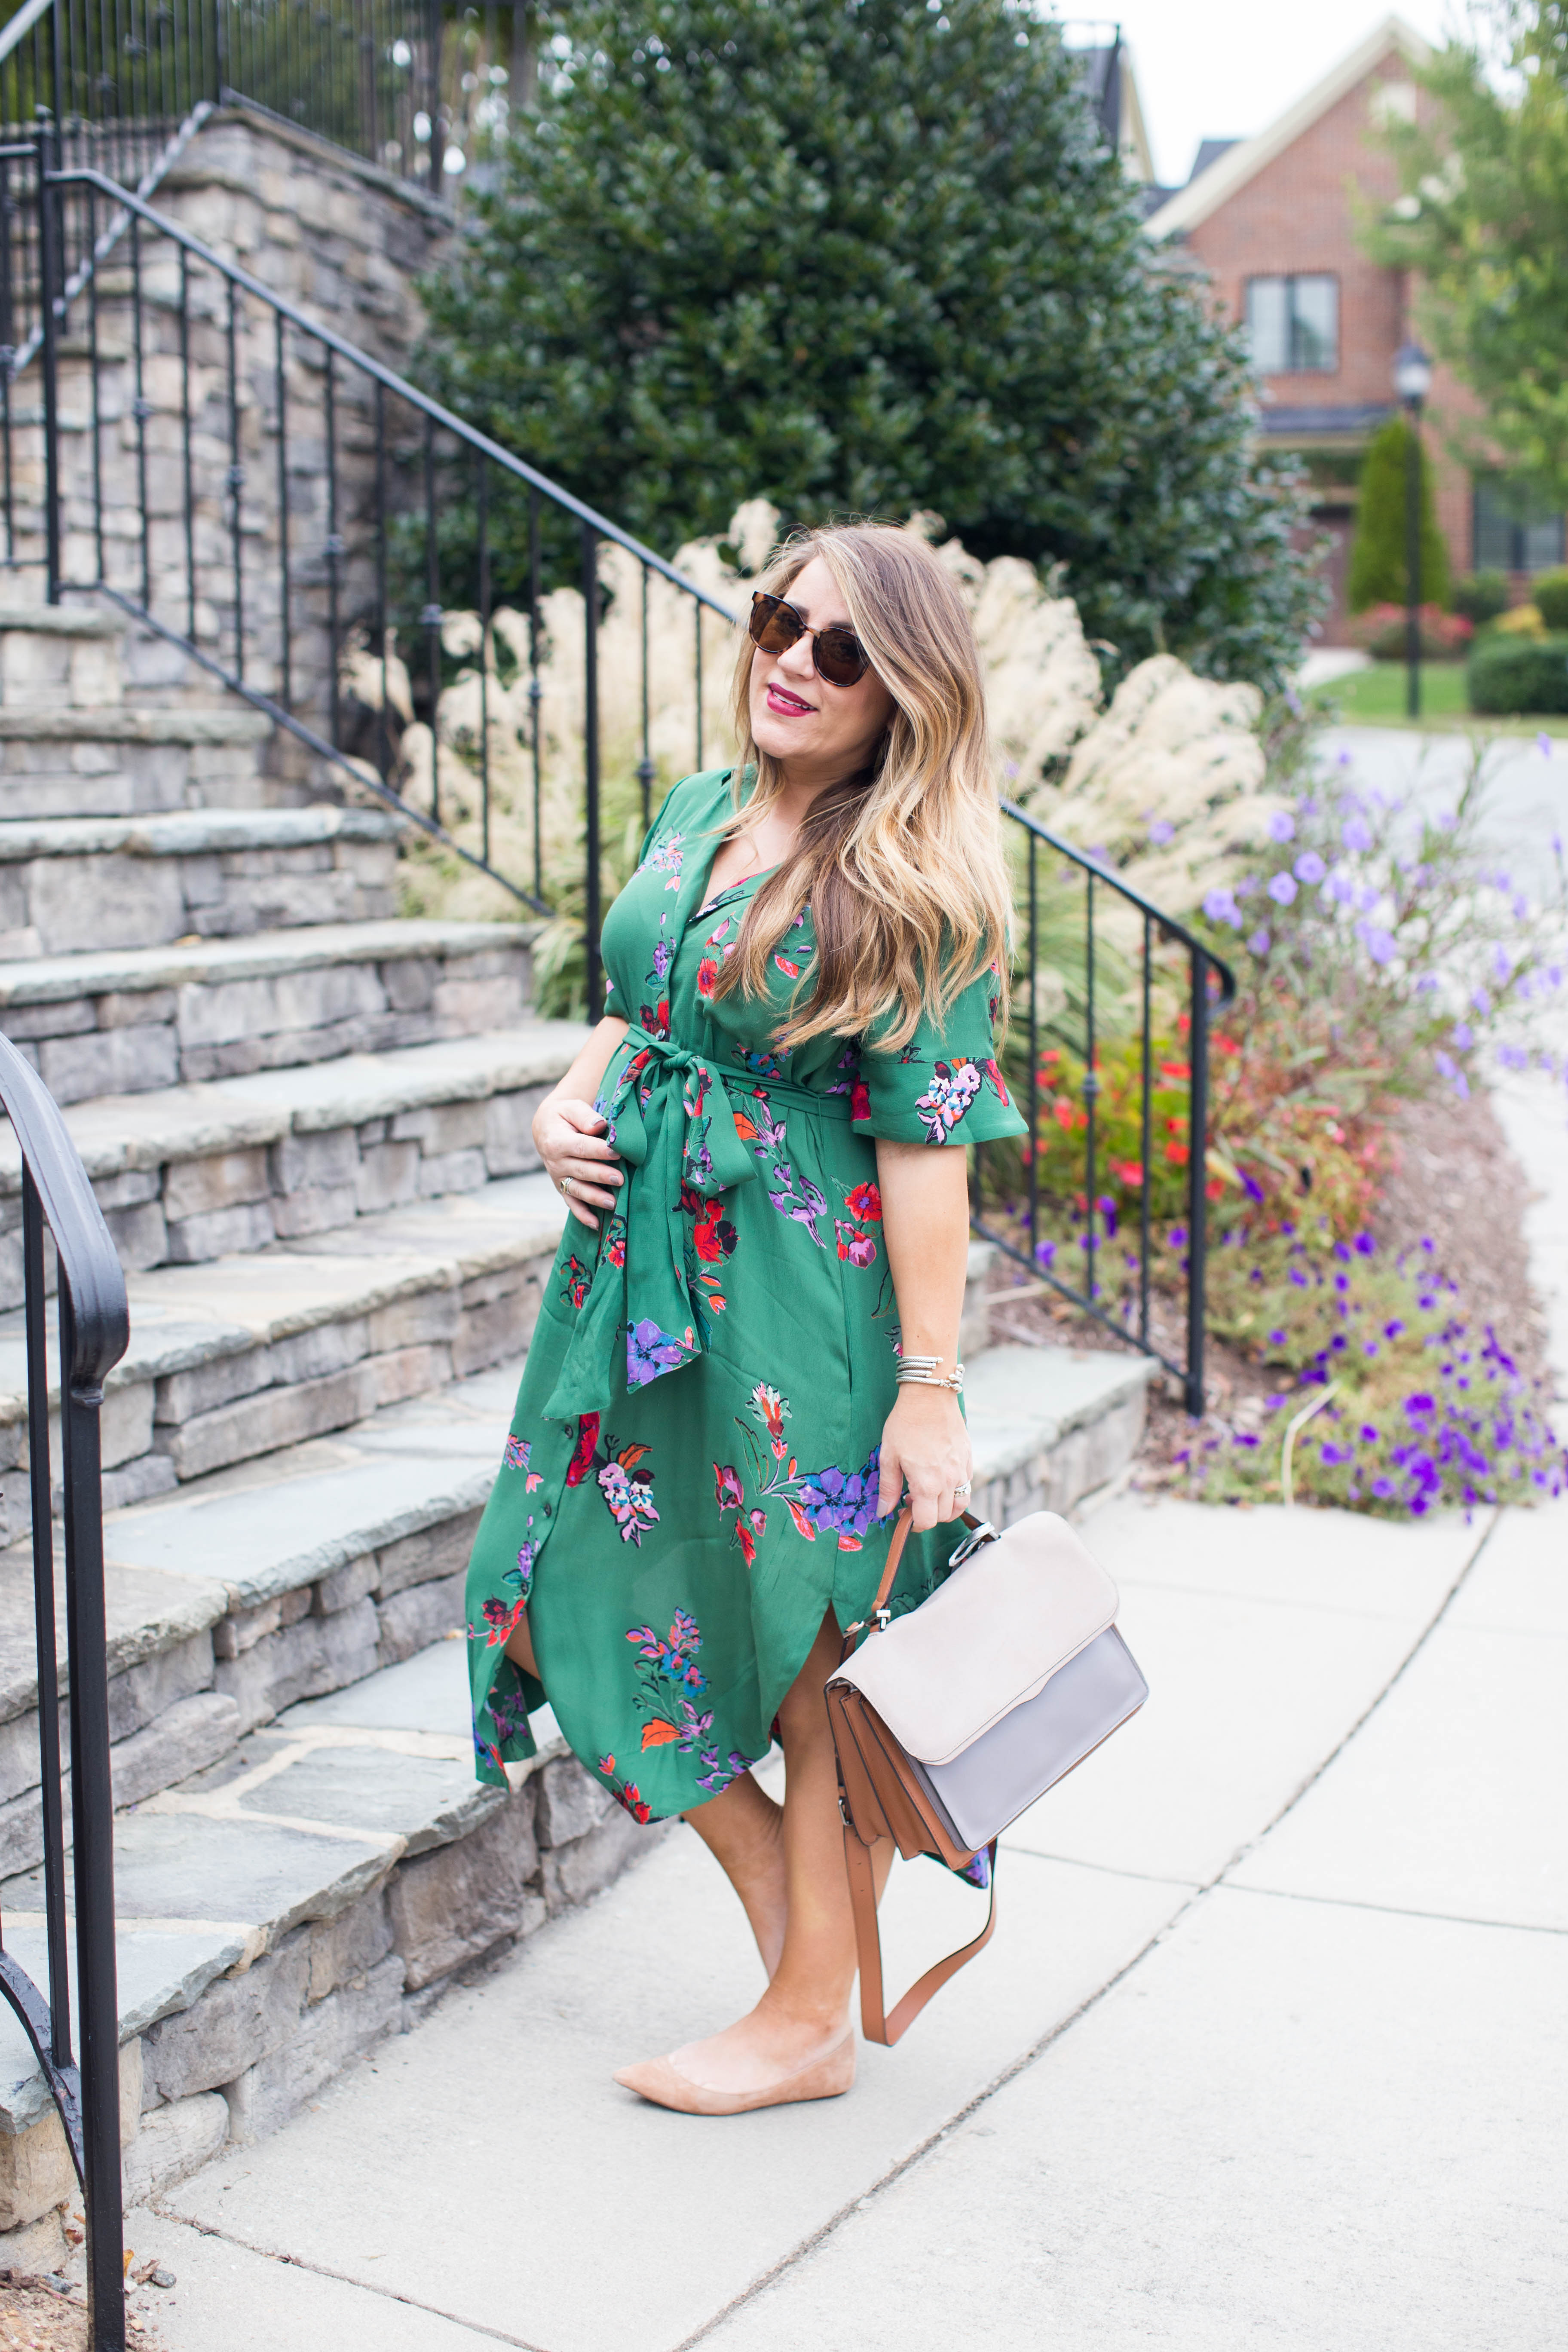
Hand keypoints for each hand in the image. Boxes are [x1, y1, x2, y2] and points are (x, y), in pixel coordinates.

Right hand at [534, 1095, 622, 1228]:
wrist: (545, 1128)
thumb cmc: (564, 1116)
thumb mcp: (571, 1108)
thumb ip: (585, 1116)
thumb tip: (599, 1125)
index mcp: (556, 1141)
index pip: (580, 1147)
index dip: (598, 1150)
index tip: (617, 1152)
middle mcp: (555, 1162)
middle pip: (580, 1170)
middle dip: (600, 1175)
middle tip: (620, 1179)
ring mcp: (558, 1177)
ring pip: (577, 1190)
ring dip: (594, 1197)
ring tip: (613, 1203)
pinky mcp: (562, 1187)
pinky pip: (571, 1203)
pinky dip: (582, 1214)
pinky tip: (595, 1224)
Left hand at [876, 1386, 971, 1531]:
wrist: (929, 1396)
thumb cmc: (905, 1424)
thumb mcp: (889, 1456)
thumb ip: (888, 1488)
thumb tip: (884, 1512)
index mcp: (927, 1483)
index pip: (927, 1521)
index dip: (914, 1523)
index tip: (904, 1513)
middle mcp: (949, 1480)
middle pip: (944, 1516)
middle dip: (928, 1515)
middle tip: (911, 1499)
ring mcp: (962, 1470)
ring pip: (961, 1504)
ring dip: (946, 1508)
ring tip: (930, 1494)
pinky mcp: (969, 1459)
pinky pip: (967, 1485)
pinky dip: (956, 1491)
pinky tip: (941, 1477)